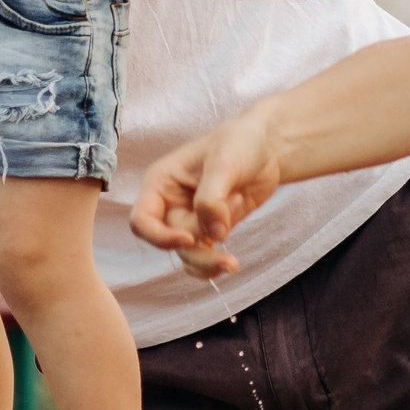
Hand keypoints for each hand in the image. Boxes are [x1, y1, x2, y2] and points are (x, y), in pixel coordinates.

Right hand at [127, 115, 283, 277]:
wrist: (267, 148)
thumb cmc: (238, 143)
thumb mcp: (223, 163)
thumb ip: (212, 198)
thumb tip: (214, 235)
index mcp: (161, 183)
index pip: (142, 220)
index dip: (159, 236)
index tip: (188, 238)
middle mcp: (171, 204)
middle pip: (169, 242)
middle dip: (199, 241)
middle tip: (229, 222)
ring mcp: (191, 219)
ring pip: (187, 255)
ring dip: (208, 261)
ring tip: (233, 261)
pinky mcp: (211, 230)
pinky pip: (203, 259)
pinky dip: (213, 266)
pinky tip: (230, 262)